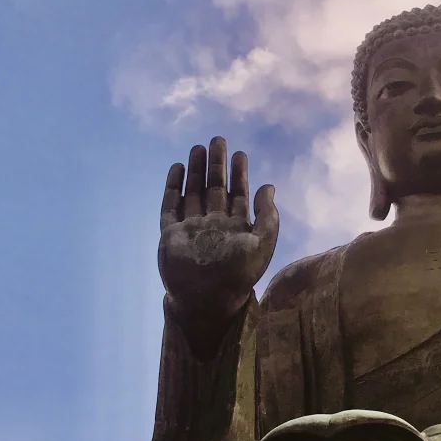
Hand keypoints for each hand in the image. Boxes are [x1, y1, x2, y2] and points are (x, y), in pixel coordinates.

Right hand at [158, 137, 278, 329]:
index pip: (238, 194)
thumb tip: (269, 186)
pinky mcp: (171, 234)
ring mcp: (191, 228)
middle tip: (218, 140)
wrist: (207, 301)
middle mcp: (213, 224)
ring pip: (193, 192)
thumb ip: (268, 216)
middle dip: (216, 164)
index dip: (239, 173)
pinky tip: (177, 168)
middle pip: (214, 187)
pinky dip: (173, 187)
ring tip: (198, 147)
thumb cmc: (238, 276)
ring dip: (196, 170)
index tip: (240, 153)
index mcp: (236, 227)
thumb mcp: (263, 244)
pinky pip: (171, 206)